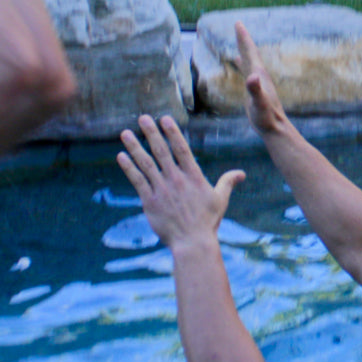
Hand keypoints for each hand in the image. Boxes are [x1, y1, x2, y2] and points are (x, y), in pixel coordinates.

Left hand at [117, 114, 244, 248]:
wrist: (192, 243)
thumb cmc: (207, 222)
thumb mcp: (220, 200)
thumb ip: (228, 182)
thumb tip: (241, 173)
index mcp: (193, 176)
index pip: (181, 149)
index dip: (172, 132)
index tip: (164, 118)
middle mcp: (176, 179)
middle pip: (161, 151)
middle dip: (151, 133)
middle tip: (142, 118)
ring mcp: (161, 190)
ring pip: (146, 163)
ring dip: (135, 147)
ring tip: (125, 133)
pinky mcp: (150, 201)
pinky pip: (137, 180)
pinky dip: (128, 167)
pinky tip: (121, 156)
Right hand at [235, 22, 287, 136]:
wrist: (275, 128)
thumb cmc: (266, 117)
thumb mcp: (258, 103)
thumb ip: (255, 90)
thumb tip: (252, 77)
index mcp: (259, 75)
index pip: (250, 52)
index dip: (244, 38)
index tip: (238, 23)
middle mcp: (259, 75)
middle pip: (250, 53)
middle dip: (243, 39)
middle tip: (238, 25)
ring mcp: (258, 82)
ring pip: (249, 60)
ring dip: (244, 49)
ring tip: (239, 40)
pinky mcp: (255, 89)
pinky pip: (247, 70)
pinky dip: (242, 63)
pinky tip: (239, 62)